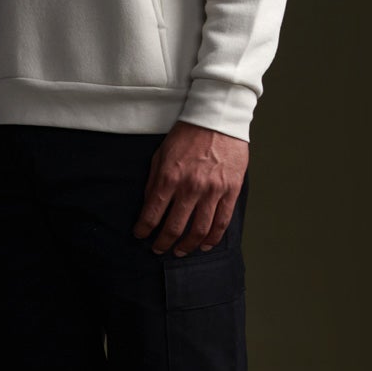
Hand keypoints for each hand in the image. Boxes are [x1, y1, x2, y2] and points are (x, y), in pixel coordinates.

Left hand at [132, 121, 247, 255]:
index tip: (140, 236)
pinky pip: (221, 222)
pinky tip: (204, 246)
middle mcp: (190, 187)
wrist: (217, 119)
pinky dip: (212, 239)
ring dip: (187, 246)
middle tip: (158, 249)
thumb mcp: (161, 154)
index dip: (144, 230)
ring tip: (180, 252)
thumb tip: (148, 206)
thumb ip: (154, 181)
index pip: (152, 214)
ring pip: (199, 230)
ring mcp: (213, 191)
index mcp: (170, 177)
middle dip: (163, 243)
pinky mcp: (231, 191)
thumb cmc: (187, 135)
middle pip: (174, 228)